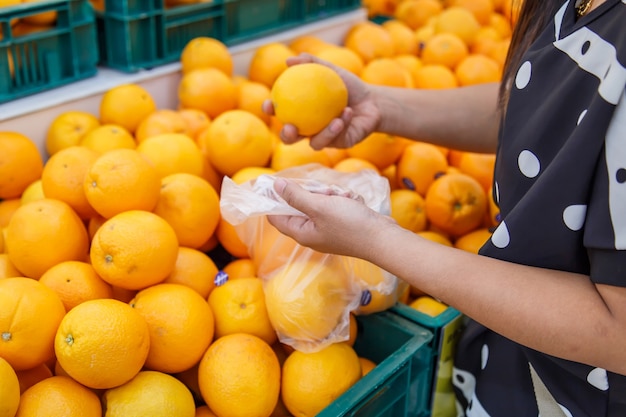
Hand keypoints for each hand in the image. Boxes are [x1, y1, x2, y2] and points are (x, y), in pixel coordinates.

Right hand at [262, 53, 380, 149]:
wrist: (372, 102)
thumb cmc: (349, 86)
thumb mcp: (332, 71)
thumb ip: (312, 64)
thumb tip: (289, 60)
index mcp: (301, 112)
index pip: (280, 113)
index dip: (269, 111)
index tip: (268, 104)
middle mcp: (309, 129)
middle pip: (290, 138)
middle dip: (287, 136)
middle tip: (290, 127)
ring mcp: (323, 139)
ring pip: (315, 143)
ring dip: (323, 133)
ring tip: (334, 120)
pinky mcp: (339, 144)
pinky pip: (336, 138)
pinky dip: (340, 126)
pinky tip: (346, 114)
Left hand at [267, 178, 396, 258]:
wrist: (382, 237)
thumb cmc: (350, 224)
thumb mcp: (319, 206)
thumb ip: (295, 196)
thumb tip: (275, 186)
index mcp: (301, 232)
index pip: (276, 216)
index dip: (273, 199)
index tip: (277, 181)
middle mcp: (312, 233)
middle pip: (300, 204)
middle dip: (313, 193)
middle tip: (326, 193)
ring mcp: (327, 229)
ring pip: (320, 202)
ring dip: (332, 194)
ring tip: (344, 198)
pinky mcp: (341, 224)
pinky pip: (335, 205)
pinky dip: (343, 200)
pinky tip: (353, 202)